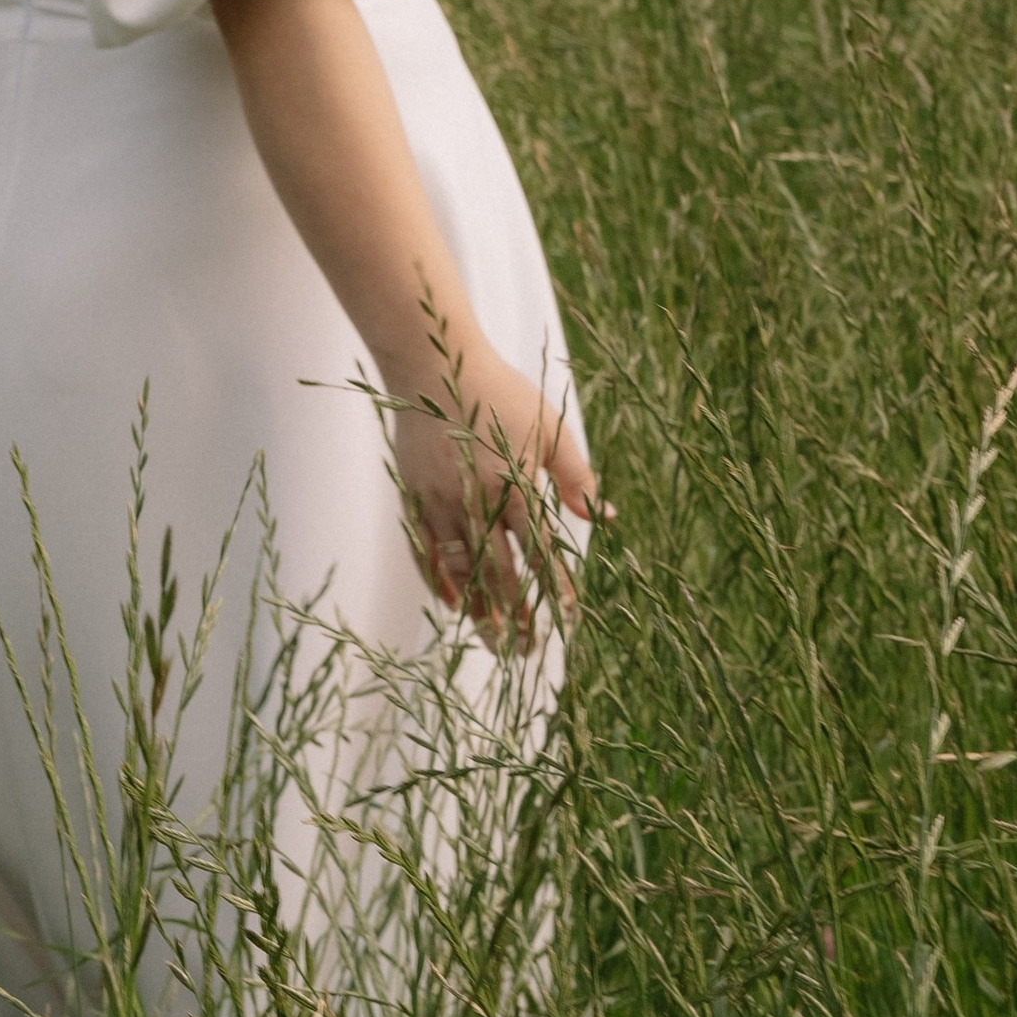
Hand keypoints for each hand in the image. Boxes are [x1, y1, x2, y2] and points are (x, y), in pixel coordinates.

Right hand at [388, 327, 595, 652]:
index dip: (555, 588)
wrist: (434, 365)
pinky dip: (437, 581)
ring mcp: (439, 501)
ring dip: (477, 608)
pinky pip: (423, 551)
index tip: (570, 621)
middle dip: (514, 614)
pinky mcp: (414, 496)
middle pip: (496, 571)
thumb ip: (576, 475)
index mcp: (513, 483)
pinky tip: (451, 604)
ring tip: (492, 640)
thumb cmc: (500, 392)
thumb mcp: (549, 426)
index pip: (540, 549)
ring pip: (458, 568)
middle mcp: (475, 499)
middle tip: (526, 651)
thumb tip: (602, 518)